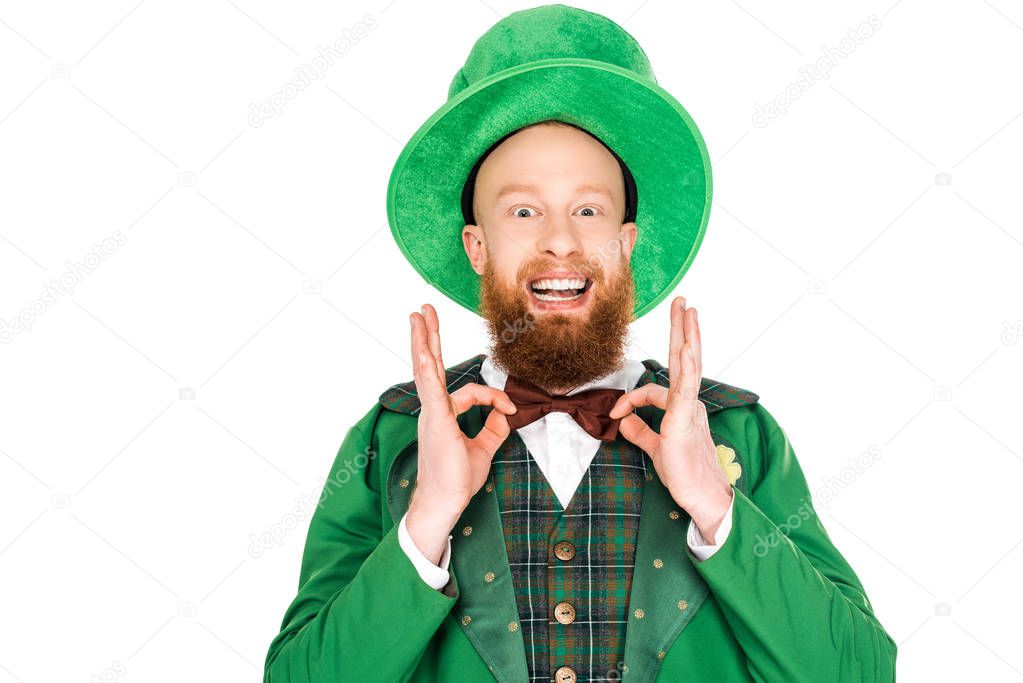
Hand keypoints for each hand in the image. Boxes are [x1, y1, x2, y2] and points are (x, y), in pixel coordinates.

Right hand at [405, 303, 517, 561]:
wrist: (445, 502)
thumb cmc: (457, 480)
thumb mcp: (483, 449)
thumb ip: (493, 429)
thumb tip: (506, 414)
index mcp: (443, 415)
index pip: (470, 392)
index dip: (493, 396)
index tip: (509, 409)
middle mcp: (433, 410)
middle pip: (430, 366)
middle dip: (428, 337)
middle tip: (423, 311)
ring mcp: (431, 413)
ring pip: (426, 370)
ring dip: (422, 341)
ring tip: (418, 316)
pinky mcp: (435, 421)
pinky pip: (431, 391)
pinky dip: (427, 370)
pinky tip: (423, 354)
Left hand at [609, 296, 732, 541]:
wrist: (701, 497)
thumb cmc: (684, 475)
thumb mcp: (654, 448)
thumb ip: (640, 432)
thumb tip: (624, 421)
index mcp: (682, 409)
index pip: (654, 390)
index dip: (631, 399)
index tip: (615, 414)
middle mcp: (690, 403)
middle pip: (684, 360)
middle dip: (682, 330)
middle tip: (683, 303)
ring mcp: (690, 408)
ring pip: (689, 365)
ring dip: (687, 335)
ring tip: (688, 310)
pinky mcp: (687, 418)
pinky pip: (687, 386)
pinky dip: (687, 366)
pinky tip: (688, 346)